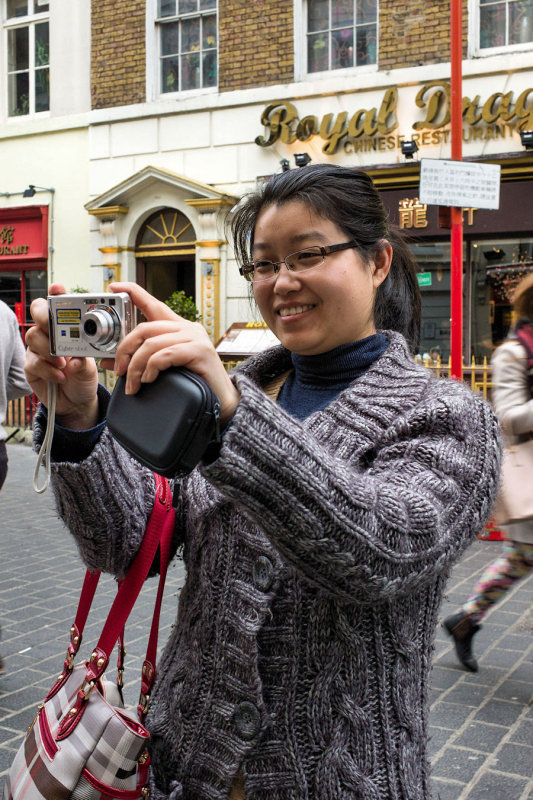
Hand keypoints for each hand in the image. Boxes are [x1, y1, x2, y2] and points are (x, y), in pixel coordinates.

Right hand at [24, 284, 99, 429]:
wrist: (77, 402)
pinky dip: (48, 369)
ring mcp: (38, 348)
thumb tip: (76, 360)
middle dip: (44, 315)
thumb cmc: (84, 378)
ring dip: (49, 349)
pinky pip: (33, 361)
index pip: (58, 305)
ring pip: (33, 336)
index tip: (58, 289)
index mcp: (67, 328)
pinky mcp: (31, 365)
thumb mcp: (91, 369)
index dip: (56, 294)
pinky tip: (60, 376)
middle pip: (38, 312)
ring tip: (63, 363)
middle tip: (53, 327)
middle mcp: (50, 333)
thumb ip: (84, 363)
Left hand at [107, 283, 239, 425]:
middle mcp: (187, 328)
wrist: (222, 402)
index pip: (153, 304)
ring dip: (136, 366)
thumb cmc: (193, 384)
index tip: (115, 286)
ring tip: (133, 384)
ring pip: (152, 343)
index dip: (133, 292)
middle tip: (119, 370)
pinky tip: (149, 380)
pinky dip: (152, 368)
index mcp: (178, 328)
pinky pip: (165, 354)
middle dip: (125, 349)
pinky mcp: (200, 351)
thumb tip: (108, 361)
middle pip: (145, 328)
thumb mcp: (162, 369)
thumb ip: (139, 361)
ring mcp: (195, 337)